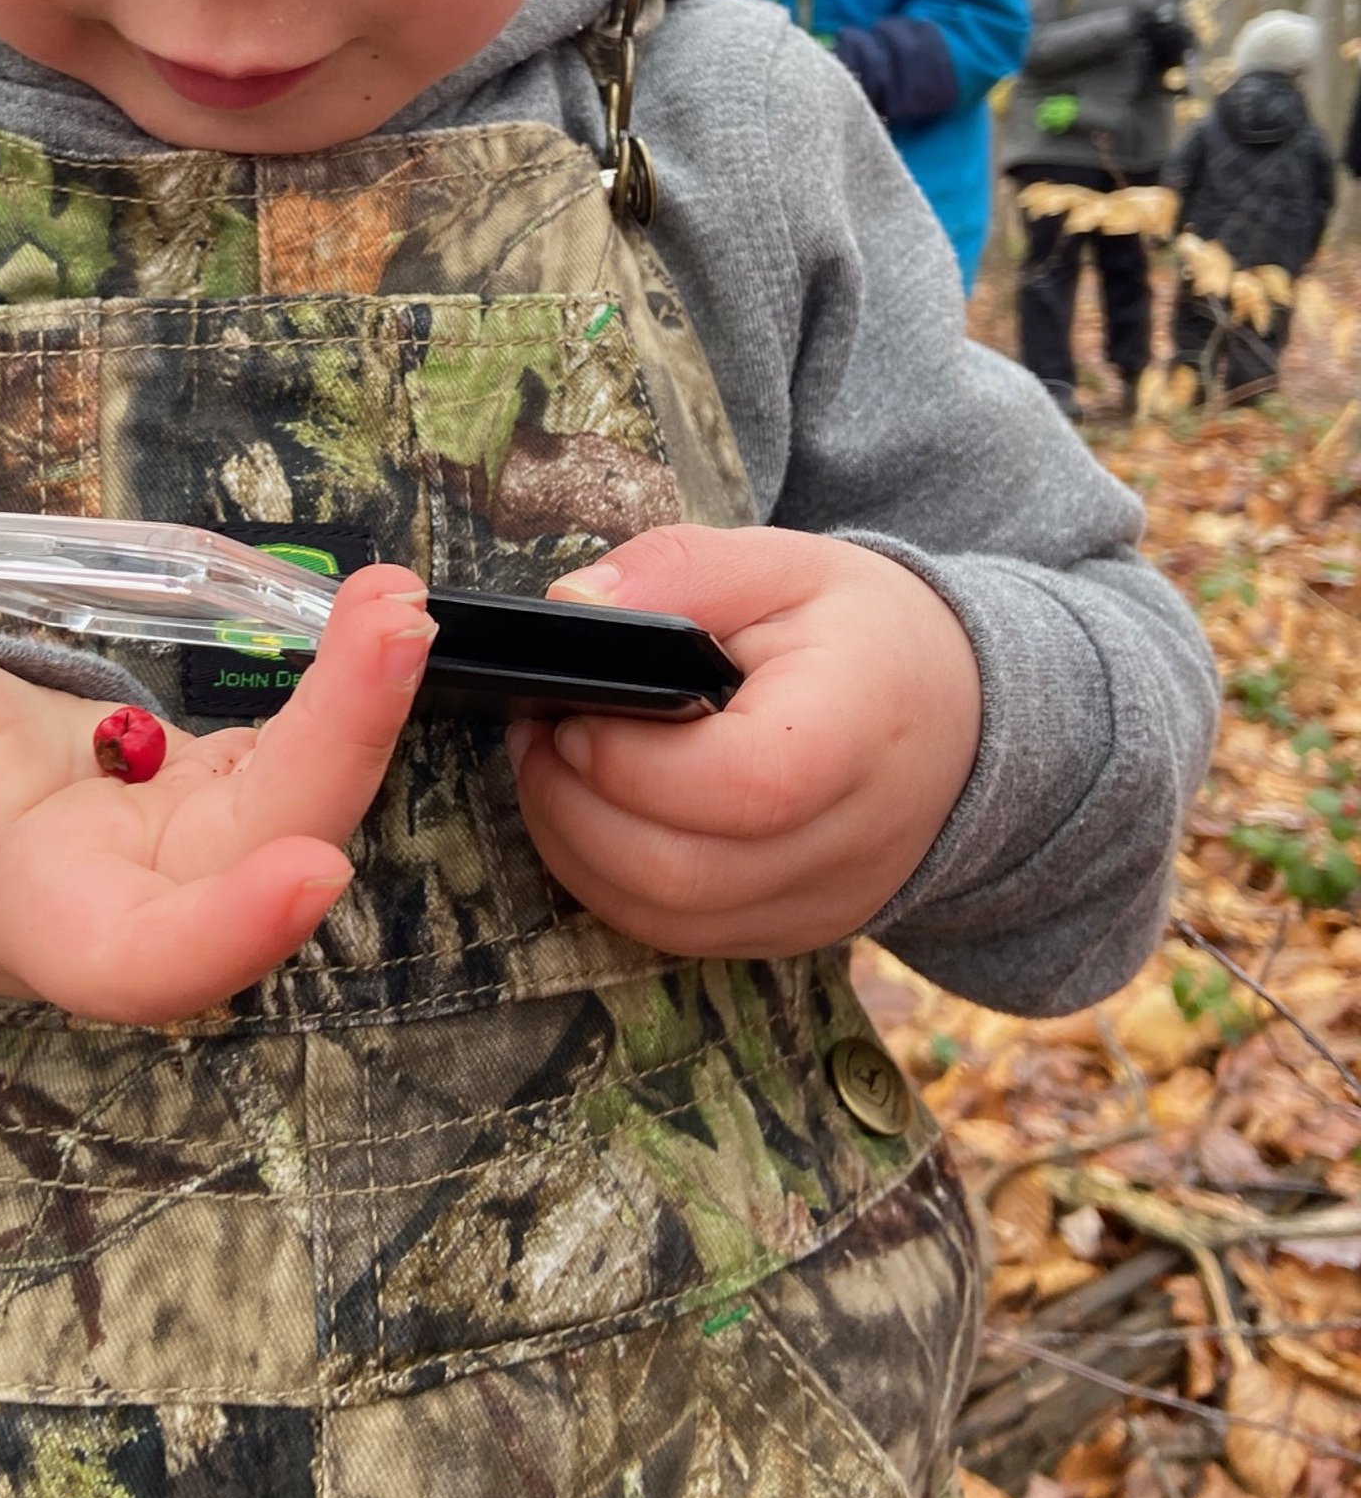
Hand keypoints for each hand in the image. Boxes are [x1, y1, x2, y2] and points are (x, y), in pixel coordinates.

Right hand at [0, 565, 435, 1020]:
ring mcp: (196, 845)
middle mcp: (150, 900)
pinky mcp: (219, 789)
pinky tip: (375, 613)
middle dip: (344, 745)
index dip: (237, 930)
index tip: (316, 869)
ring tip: (396, 601)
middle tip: (397, 625)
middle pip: (268, 850)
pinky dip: (342, 683)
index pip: (155, 961)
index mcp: (55, 925)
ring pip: (301, 794)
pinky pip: (296, 746)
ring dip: (360, 703)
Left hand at [506, 527, 980, 957]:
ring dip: (577, 847)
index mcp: (858, 731)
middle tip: (539, 734)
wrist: (959, 716)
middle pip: (684, 874)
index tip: (572, 712)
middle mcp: (852, 841)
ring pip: (665, 917)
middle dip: (575, 807)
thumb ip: (676, 571)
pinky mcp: (791, 933)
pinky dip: (610, 883)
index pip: (743, 786)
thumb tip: (571, 606)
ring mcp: (823, 903)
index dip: (632, 762)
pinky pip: (677, 934)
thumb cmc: (861, 634)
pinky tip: (593, 814)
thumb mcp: (782, 563)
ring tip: (553, 767)